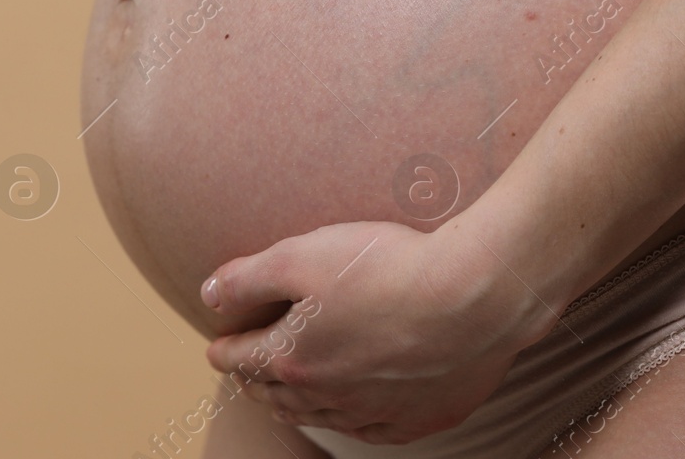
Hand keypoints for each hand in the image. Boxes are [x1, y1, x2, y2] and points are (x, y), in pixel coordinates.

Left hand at [199, 220, 558, 444]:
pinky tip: (351, 415)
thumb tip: (208, 294)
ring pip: (322, 415)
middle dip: (256, 382)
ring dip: (296, 406)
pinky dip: (351, 421)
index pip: (244, 359)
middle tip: (246, 374)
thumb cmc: (388, 266)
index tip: (215, 349)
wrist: (475, 296)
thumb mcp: (302, 255)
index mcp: (295, 358)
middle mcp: (331, 394)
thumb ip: (248, 277)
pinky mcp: (420, 417)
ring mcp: (377, 411)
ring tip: (284, 397)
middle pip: (279, 394)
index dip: (225, 351)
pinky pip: (373, 430)